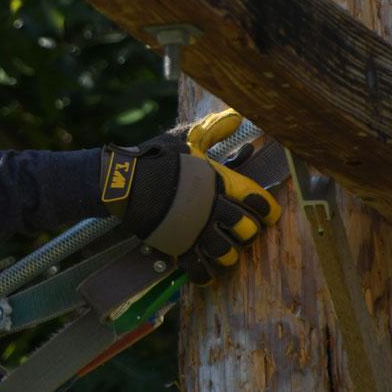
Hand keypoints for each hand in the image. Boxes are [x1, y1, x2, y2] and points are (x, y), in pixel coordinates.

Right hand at [100, 107, 280, 284]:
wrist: (121, 182)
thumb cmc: (155, 159)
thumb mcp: (185, 139)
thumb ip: (213, 130)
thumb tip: (236, 116)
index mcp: (217, 181)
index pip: (255, 199)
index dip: (267, 208)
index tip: (270, 213)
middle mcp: (210, 208)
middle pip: (245, 229)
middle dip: (249, 232)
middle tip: (244, 232)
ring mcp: (193, 230)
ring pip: (226, 253)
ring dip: (231, 255)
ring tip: (228, 253)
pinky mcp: (176, 246)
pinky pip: (197, 268)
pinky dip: (205, 275)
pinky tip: (208, 275)